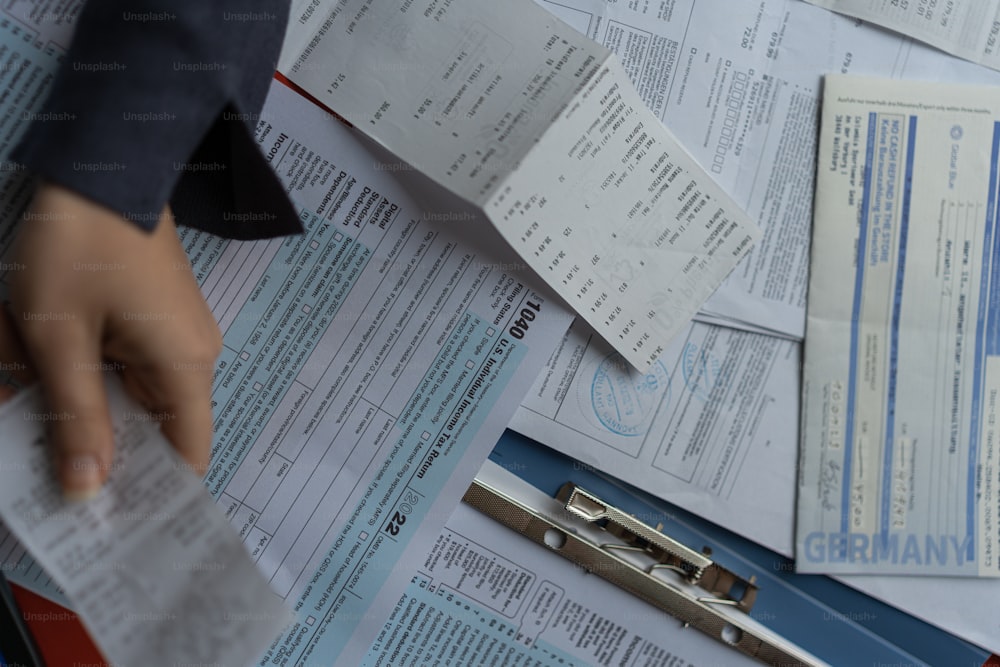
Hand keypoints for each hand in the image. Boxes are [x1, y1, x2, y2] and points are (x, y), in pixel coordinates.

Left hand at [2, 182, 220, 498]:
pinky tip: (42, 367)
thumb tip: (87, 489)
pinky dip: (86, 377)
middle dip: (95, 443)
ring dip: (81, 403)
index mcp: (184, 368)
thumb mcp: (59, 338)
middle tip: (40, 456)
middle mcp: (191, 358)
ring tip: (28, 388)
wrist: (103, 166)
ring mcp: (175, 337)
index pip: (189, 456)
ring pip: (130, 398)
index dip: (154, 496)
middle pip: (154, 430)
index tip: (110, 526)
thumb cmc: (81, 247)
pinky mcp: (156, 320)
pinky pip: (124, 368)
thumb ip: (75, 417)